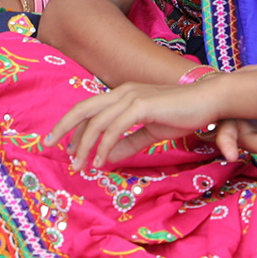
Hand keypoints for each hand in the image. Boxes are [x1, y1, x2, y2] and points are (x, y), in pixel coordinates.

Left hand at [51, 67, 256, 171]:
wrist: (208, 101)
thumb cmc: (181, 113)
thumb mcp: (150, 132)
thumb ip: (130, 143)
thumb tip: (109, 159)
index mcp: (121, 95)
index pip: (89, 109)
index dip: (73, 127)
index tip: (63, 146)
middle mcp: (121, 92)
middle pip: (83, 109)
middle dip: (64, 127)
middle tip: (49, 146)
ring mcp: (131, 97)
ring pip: (97, 121)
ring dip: (85, 145)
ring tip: (79, 165)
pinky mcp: (142, 105)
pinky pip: (116, 128)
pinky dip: (105, 145)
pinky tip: (101, 160)